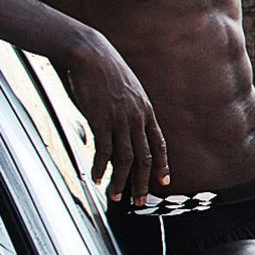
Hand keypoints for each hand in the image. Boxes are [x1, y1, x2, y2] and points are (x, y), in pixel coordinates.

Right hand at [64, 36, 167, 204]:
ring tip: (115, 196)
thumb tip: (122, 128)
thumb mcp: (127, 90)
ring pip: (125, 158)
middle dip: (142, 182)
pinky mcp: (101, 119)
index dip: (162, 165)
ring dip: (120, 180)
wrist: (91, 53)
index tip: (163, 182)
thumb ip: (130, 111)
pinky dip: (101, 167)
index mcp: (146, 111)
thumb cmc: (106, 71)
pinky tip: (97, 177)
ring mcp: (120, 119)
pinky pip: (103, 149)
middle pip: (144, 157)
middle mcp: (137, 118)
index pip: (159, 144)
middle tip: (140, 201)